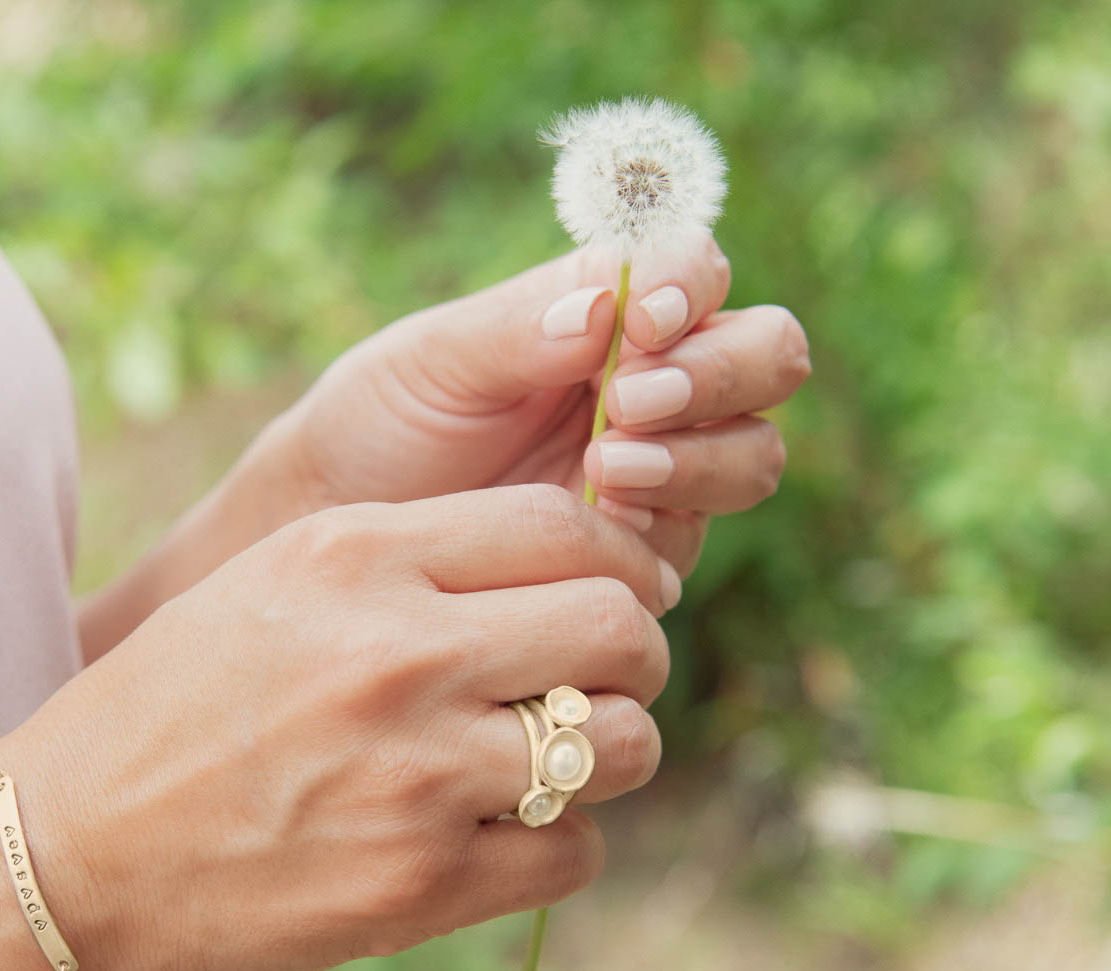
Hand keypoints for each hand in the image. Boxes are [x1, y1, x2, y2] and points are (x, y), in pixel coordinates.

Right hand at [12, 485, 673, 970]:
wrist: (77, 844)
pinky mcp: (419, 887)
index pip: (565, 527)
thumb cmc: (183, 697)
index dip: (623, 558)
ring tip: (555, 753)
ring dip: (614, 747)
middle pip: (620, 629)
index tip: (626, 589)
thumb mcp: (286, 577)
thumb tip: (576, 569)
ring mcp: (417, 778)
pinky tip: (502, 829)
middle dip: (637, 650)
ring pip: (624, 744)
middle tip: (606, 671)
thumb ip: (426, 558)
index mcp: (359, 558)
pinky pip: (577, 852)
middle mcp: (399, 657)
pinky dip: (561, 840)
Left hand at [262, 232, 809, 576]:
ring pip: (754, 453)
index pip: (701, 273)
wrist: (353, 525)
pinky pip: (697, 534)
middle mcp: (658, 383)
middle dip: (718, 376)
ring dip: (699, 458)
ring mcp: (665, 468)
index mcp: (612, 313)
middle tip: (628, 407)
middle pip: (768, 356)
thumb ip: (520, 329)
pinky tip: (599, 528)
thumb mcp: (436, 362)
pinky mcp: (648, 546)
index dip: (695, 288)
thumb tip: (607, 307)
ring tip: (605, 473)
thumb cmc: (386, 423)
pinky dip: (663, 527)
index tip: (644, 324)